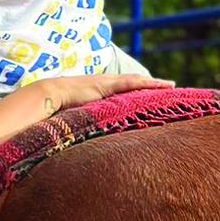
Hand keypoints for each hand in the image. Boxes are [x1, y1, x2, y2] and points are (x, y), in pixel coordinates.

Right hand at [40, 72, 174, 114]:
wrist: (49, 95)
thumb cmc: (59, 107)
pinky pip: (131, 83)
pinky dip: (146, 84)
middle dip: (151, 84)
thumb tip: (90, 138)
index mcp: (100, 90)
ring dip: (153, 83)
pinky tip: (159, 85)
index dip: (139, 89)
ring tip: (170, 85)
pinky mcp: (107, 85)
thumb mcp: (78, 114)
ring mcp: (106, 82)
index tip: (152, 93)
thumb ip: (88, 121)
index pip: (124, 88)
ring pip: (136, 81)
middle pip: (134, 82)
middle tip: (170, 87)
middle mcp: (105, 82)